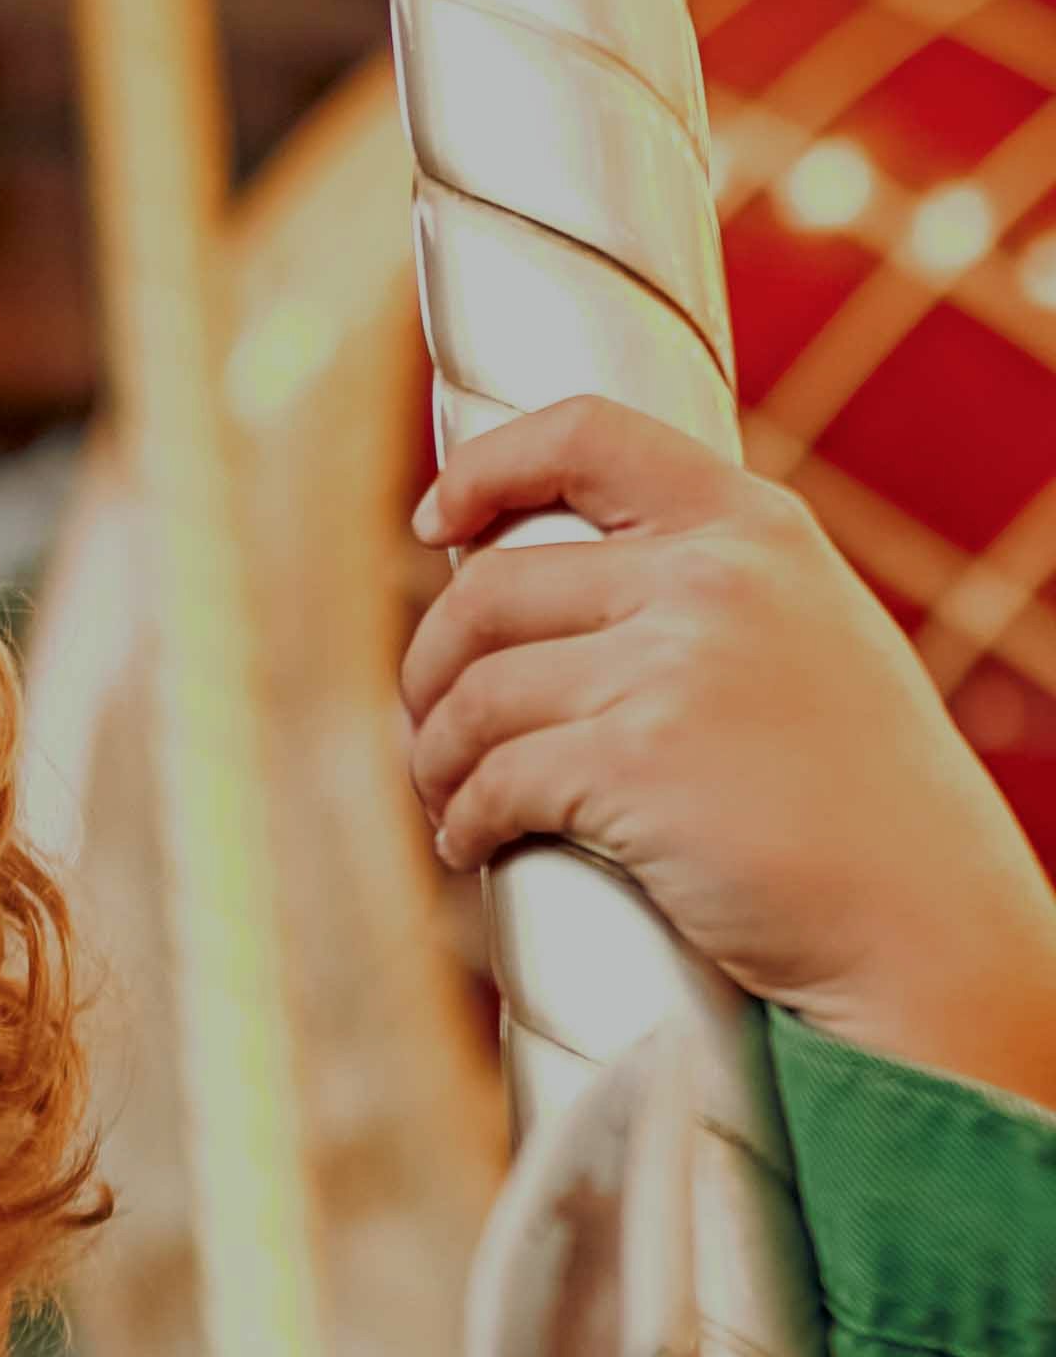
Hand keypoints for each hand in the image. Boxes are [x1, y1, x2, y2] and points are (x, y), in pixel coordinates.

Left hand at [403, 394, 1055, 1111]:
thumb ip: (707, 592)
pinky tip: (473, 844)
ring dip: (435, 759)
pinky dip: (463, 821)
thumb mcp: (807, 639)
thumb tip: (544, 587)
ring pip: (473, 696)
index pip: (587, 436)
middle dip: (431, 670)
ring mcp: (674, 667)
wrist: (925, 920)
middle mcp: (714, 578)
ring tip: (451, 799)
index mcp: (757, 528)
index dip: (485, 470)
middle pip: (487, 591)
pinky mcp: (635, 763)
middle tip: (433, 730)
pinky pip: (492, 781)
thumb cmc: (858, 801)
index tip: (434, 524)